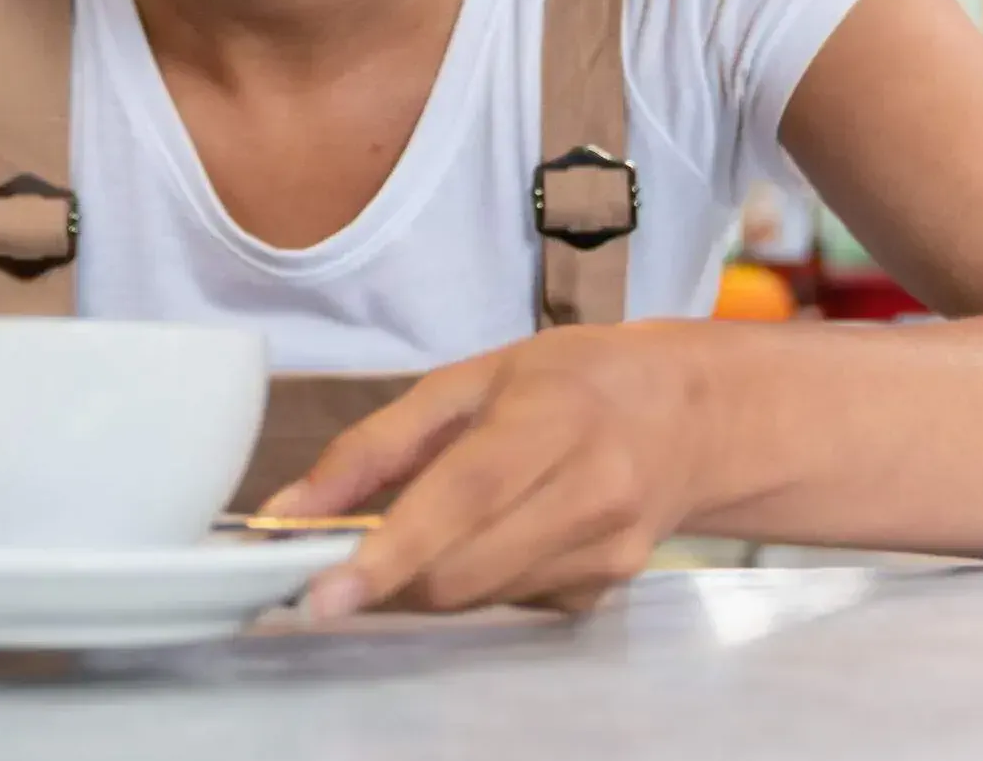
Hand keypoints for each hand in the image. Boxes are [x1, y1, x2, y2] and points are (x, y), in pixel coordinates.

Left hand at [263, 326, 696, 617]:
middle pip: (461, 570)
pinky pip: (507, 604)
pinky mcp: (604, 591)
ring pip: (477, 597)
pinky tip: (487, 536)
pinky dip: (471, 581)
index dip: (388, 550)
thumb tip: (289, 512)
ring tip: (413, 535)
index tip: (322, 590)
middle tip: (336, 562)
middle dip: (386, 576)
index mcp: (553, 419)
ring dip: (423, 581)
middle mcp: (590, 494)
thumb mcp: (470, 379)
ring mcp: (605, 553)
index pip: (462, 497)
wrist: (694, 417)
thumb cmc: (573, 379)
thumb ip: (375, 444)